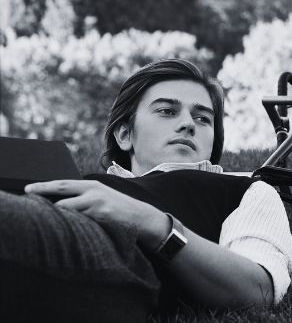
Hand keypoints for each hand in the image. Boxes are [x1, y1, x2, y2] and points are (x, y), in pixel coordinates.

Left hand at [25, 180, 169, 250]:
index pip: (63, 183)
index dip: (45, 185)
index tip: (29, 189)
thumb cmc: (121, 211)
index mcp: (92, 185)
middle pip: (60, 188)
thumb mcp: (103, 198)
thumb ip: (85, 198)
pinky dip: (68, 223)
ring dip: (54, 213)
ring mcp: (97, 201)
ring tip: (42, 218)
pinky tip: (62, 228)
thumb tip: (62, 204)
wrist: (143, 218)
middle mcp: (93, 190)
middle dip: (42, 190)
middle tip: (27, 193)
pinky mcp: (101, 213)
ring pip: (66, 206)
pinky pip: (78, 219)